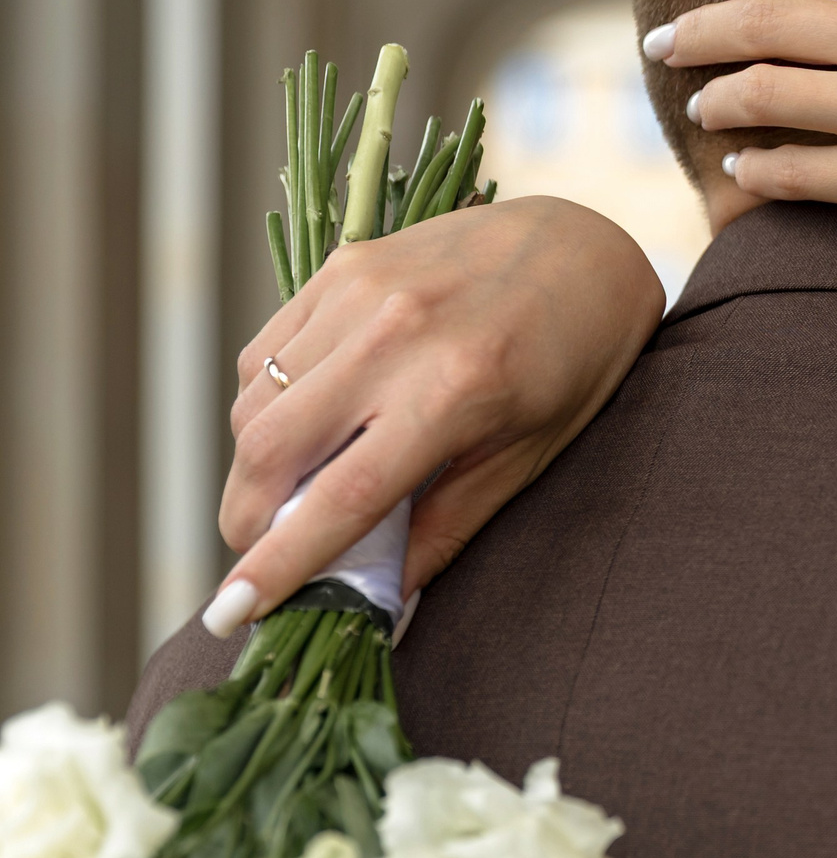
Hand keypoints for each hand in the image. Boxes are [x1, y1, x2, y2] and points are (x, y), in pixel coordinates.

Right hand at [213, 197, 663, 625]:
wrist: (587, 242)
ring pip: (255, 402)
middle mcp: (394, 336)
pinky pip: (266, 352)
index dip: (279, 563)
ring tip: (292, 494)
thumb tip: (385, 600)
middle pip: (270, 449)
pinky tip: (306, 425)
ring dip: (255, 465)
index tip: (229, 614)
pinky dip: (267, 404)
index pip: (340, 496)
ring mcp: (358, 292)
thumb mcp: (530, 455)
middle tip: (259, 557)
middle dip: (246, 519)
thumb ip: (449, 526)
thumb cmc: (577, 359)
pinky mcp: (339, 266)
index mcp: (455, 391)